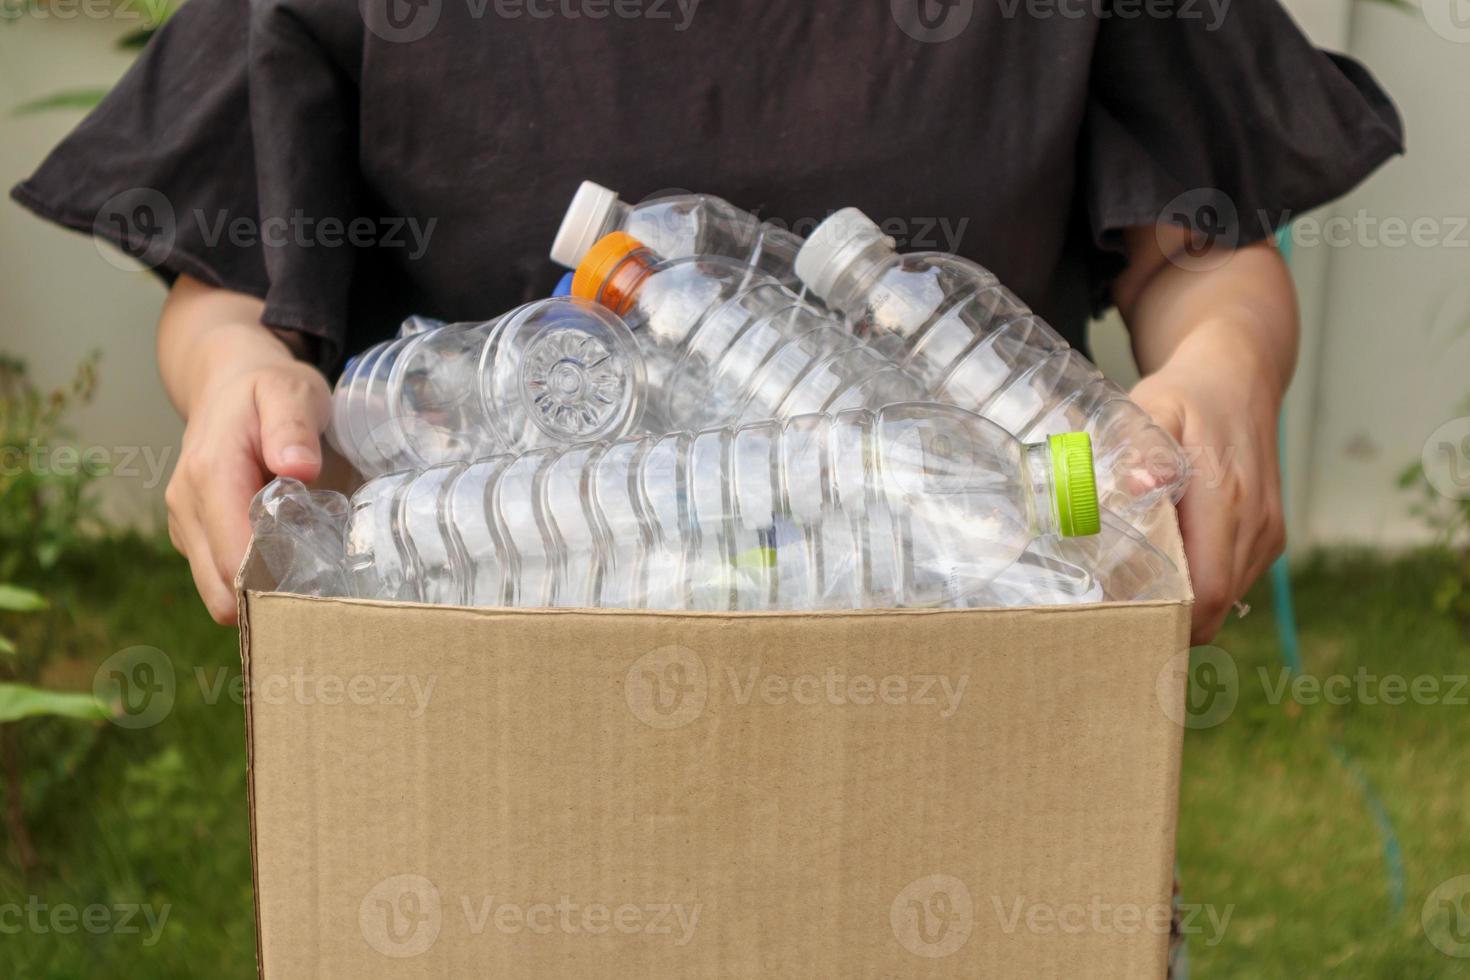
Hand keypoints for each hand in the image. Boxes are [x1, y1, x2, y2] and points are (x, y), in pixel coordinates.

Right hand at [165, 359, 330, 623]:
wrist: (227, 380)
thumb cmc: (267, 388)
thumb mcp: (291, 391)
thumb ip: (293, 426)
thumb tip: (297, 468)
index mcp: (210, 475)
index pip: (233, 560)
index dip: (276, 584)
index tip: (321, 584)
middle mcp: (187, 506)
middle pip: (222, 590)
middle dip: (270, 598)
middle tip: (321, 585)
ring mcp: (185, 523)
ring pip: (218, 590)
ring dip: (261, 591)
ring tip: (306, 570)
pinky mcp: (192, 533)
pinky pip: (218, 576)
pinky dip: (251, 578)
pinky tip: (286, 555)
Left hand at [1130, 338, 1285, 643]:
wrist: (1239, 377)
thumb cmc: (1186, 395)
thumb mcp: (1155, 406)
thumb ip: (1143, 445)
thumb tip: (1142, 483)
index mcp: (1227, 498)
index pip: (1208, 590)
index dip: (1169, 620)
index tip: (1123, 625)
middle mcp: (1256, 523)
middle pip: (1216, 606)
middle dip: (1168, 622)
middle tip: (1114, 619)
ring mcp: (1267, 533)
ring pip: (1228, 598)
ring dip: (1185, 604)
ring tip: (1134, 590)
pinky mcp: (1269, 535)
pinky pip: (1235, 580)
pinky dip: (1200, 584)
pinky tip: (1165, 566)